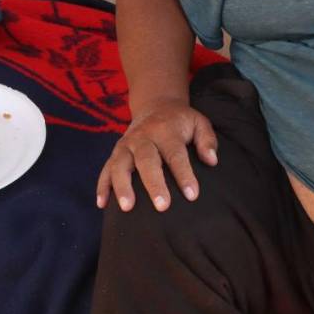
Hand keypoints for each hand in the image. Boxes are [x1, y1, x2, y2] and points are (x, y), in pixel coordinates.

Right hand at [95, 100, 218, 212]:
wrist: (155, 105)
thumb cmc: (180, 121)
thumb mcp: (199, 122)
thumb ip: (207, 140)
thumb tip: (211, 161)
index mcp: (165, 130)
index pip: (175, 154)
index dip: (184, 175)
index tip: (192, 195)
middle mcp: (143, 137)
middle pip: (146, 161)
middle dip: (153, 184)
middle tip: (162, 206)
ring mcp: (126, 145)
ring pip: (120, 165)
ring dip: (122, 186)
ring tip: (127, 208)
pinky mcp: (115, 153)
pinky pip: (105, 169)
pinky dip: (102, 186)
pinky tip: (102, 204)